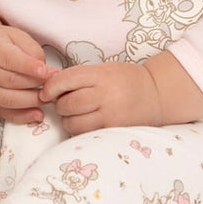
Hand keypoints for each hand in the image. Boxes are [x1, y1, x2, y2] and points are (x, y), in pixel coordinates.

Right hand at [0, 24, 53, 123]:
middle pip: (10, 81)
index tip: (47, 72)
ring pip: (7, 99)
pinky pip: (4, 113)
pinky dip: (22, 116)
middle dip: (35, 85)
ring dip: (31, 101)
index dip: (29, 67)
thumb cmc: (2, 42)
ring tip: (48, 98)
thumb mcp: (17, 36)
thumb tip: (45, 71)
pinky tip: (37, 114)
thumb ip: (32, 50)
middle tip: (53, 84)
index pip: (10, 59)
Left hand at [39, 62, 161, 134]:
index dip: (51, 87)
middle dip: (60, 105)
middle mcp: (106, 95)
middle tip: (64, 102)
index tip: (46, 92)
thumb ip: (79, 77)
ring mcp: (111, 115)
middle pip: (68, 104)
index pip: (66, 80)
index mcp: (101, 75)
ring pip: (74, 123)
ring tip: (76, 113)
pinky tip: (86, 122)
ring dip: (68, 120)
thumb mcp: (103, 70)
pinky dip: (80, 129)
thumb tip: (49, 87)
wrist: (156, 94)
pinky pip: (86, 134)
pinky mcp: (114, 131)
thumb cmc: (125, 79)